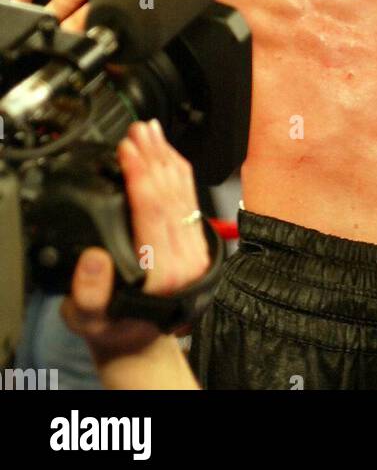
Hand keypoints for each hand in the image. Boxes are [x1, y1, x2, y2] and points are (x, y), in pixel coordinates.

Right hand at [61, 120, 209, 365]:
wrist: (140, 340)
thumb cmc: (113, 326)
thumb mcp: (89, 319)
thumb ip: (89, 293)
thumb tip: (93, 258)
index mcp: (161, 272)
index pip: (153, 211)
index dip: (141, 175)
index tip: (128, 149)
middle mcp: (184, 257)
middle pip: (170, 194)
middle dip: (154, 157)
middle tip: (138, 129)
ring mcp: (194, 247)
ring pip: (183, 192)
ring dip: (167, 157)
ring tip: (151, 131)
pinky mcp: (195, 239)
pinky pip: (189, 198)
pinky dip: (178, 171)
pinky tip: (167, 152)